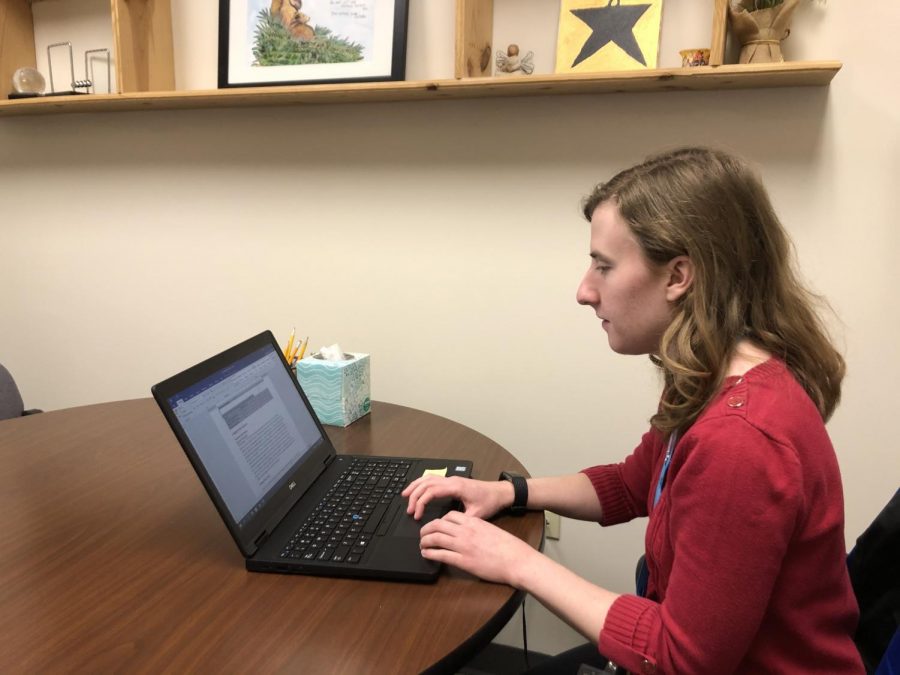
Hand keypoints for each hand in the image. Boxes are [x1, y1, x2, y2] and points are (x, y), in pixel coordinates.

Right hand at [402, 476, 512, 520]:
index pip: (431, 492)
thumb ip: (461, 521)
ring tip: (405, 496)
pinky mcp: (453, 481)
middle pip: (426, 483)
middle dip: (414, 496)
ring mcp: (452, 479)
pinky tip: (418, 488)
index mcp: (455, 487)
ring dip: (415, 486)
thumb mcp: (476, 515)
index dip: (420, 503)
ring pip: (428, 478)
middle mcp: (452, 480)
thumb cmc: (490, 502)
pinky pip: (433, 478)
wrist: (500, 492)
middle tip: (409, 510)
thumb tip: (447, 528)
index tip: (417, 515)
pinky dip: (422, 483)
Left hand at [419, 510, 536, 585]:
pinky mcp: (463, 561)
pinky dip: (430, 553)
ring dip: (425, 540)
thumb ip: (478, 529)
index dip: (439, 520)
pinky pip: (440, 554)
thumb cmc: (509, 547)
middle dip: (426, 528)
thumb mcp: (492, 530)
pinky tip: (426, 554)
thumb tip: (470, 532)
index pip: (449, 516)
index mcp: (474, 522)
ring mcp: (463, 546)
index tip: (437, 525)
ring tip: (422, 544)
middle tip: (423, 534)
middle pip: (438, 524)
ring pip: (435, 538)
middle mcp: (466, 531)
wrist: (517, 560)